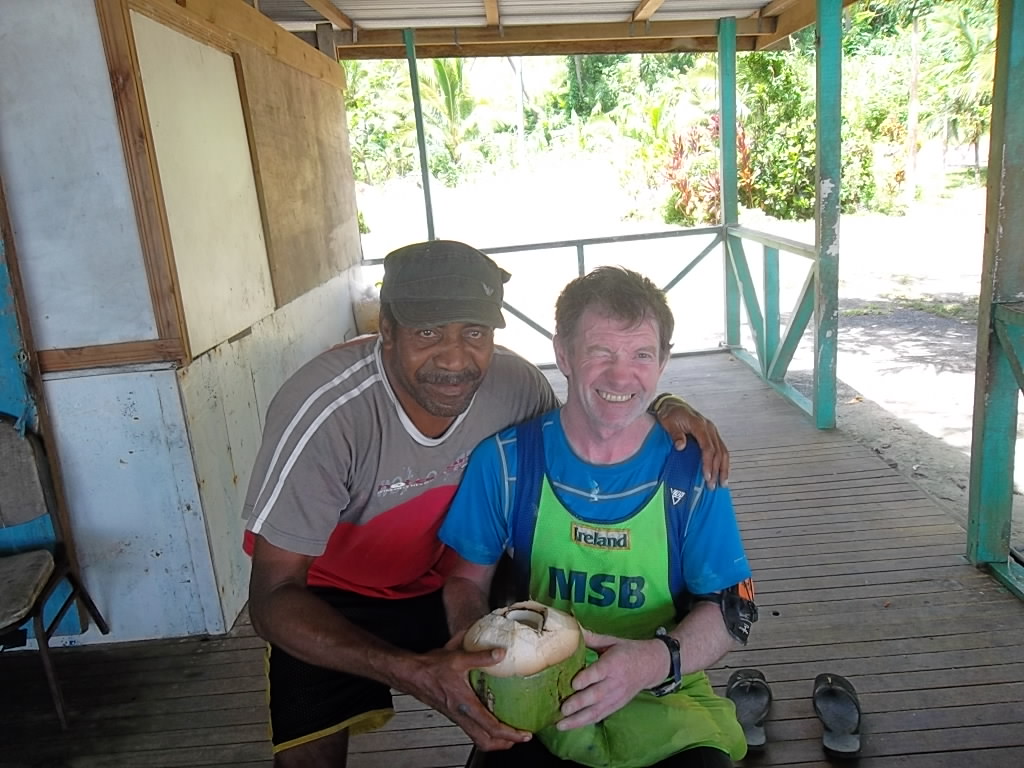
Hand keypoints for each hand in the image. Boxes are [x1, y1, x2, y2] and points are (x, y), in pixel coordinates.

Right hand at [401, 634, 531, 750]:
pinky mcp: (453, 714)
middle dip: (504, 743)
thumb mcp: (458, 657)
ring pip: (477, 738)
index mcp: (465, 705)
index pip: (491, 727)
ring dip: (494, 739)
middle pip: (485, 742)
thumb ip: (481, 656)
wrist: (412, 674)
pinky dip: (484, 730)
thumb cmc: (431, 668)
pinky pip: (471, 729)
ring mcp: (457, 717)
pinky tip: (490, 718)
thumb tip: (501, 653)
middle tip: (519, 737)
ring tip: (508, 733)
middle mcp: (461, 715)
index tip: (525, 734)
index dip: (510, 733)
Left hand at [555, 630, 666, 730]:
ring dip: (579, 719)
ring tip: (562, 725)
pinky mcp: (617, 706)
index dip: (587, 679)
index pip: (599, 673)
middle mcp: (615, 682)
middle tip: (563, 709)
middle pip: (596, 695)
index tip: (573, 683)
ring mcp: (616, 697)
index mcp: (614, 663)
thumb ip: (591, 638)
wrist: (651, 666)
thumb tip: (571, 627)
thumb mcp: (611, 641)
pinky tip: (572, 726)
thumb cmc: (628, 651)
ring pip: (597, 710)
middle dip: (579, 704)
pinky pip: (600, 715)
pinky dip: (586, 722)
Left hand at [653, 396, 729, 487]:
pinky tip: (722, 472)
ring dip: (723, 468)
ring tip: (722, 483)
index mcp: (700, 425)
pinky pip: (721, 449)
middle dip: (717, 470)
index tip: (707, 476)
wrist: (672, 404)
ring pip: (723, 451)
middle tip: (713, 485)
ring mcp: (712, 431)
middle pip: (718, 451)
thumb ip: (676, 434)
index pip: (708, 447)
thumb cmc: (670, 414)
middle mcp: (709, 428)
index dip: (708, 463)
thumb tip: (681, 446)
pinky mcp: (711, 434)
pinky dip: (723, 462)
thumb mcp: (669, 423)